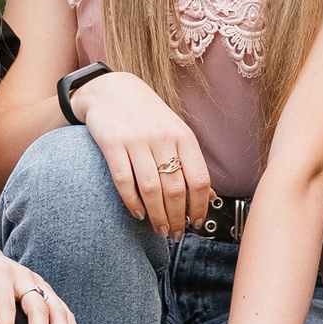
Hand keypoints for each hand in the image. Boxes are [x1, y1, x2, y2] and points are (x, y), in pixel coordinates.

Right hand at [77, 72, 214, 237]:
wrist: (112, 89)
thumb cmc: (147, 115)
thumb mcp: (175, 132)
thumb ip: (190, 163)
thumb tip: (210, 197)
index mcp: (183, 136)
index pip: (199, 178)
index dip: (200, 206)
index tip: (196, 222)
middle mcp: (162, 137)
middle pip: (175, 188)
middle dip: (177, 218)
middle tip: (176, 234)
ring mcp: (137, 140)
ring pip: (151, 188)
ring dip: (157, 215)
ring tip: (160, 230)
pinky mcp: (112, 143)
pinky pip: (124, 180)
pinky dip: (132, 202)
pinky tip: (138, 213)